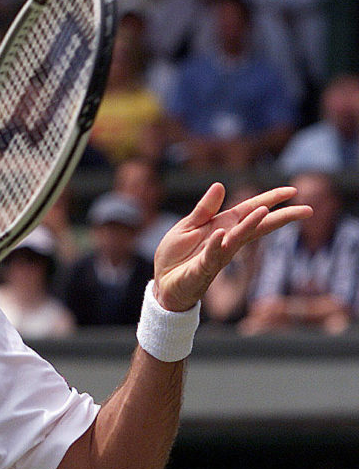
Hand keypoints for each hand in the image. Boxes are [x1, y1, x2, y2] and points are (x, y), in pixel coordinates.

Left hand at [153, 183, 311, 311]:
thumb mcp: (188, 226)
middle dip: (280, 217)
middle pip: (256, 226)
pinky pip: (210, 255)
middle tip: (307, 210)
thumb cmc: (176, 256)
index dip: (270, 200)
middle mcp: (225, 240)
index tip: (292, 191)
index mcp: (222, 226)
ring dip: (249, 226)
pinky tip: (222, 234)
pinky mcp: (201, 269)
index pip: (250, 210)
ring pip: (237, 239)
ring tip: (264, 211)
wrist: (162, 283)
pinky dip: (216, 245)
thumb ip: (204, 209)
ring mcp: (216, 255)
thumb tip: (220, 185)